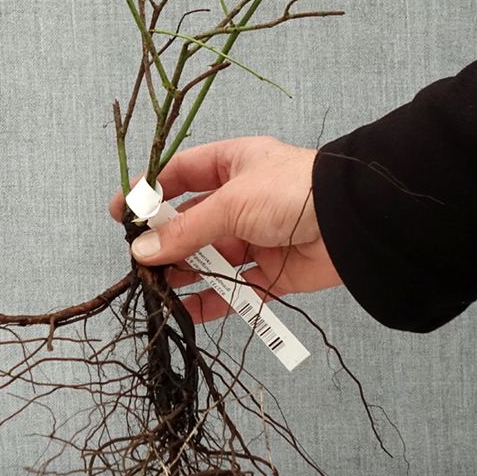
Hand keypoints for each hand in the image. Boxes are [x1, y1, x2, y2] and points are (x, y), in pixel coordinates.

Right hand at [108, 136, 342, 323]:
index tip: (122, 213)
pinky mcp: (274, 271)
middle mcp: (244, 198)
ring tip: (154, 287)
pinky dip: (212, 300)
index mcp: (234, 164)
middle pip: (193, 219)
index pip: (183, 173)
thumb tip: (141, 251)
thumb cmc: (291, 192)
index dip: (151, 190)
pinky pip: (235, 288)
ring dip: (184, 271)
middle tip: (136, 259)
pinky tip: (185, 311)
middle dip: (166, 239)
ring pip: (211, 257)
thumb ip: (186, 231)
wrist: (355, 224)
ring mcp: (258, 236)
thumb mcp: (231, 202)